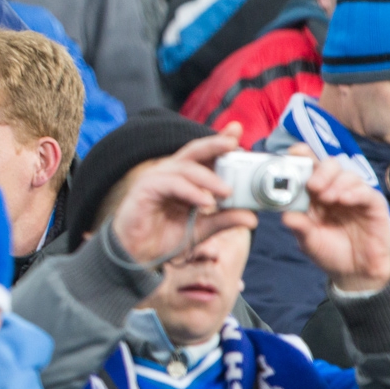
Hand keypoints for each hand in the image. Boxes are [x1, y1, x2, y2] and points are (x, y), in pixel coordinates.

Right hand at [111, 125, 257, 266]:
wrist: (137, 255)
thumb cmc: (163, 238)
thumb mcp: (202, 229)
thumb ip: (224, 220)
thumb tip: (252, 218)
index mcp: (183, 179)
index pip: (203, 156)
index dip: (219, 142)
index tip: (237, 133)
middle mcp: (169, 174)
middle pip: (193, 151)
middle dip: (215, 144)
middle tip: (234, 143)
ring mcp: (155, 179)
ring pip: (184, 167)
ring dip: (208, 178)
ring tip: (227, 192)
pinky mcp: (145, 189)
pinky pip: (171, 184)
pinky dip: (190, 191)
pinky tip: (204, 202)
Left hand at [281, 160, 389, 292]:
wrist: (355, 272)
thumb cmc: (330, 251)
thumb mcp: (309, 241)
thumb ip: (299, 228)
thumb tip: (286, 216)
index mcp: (315, 194)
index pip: (310, 167)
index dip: (302, 157)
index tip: (293, 154)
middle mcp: (334, 190)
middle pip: (329, 165)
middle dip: (319, 170)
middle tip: (312, 185)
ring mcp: (355, 196)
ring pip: (348, 175)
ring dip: (336, 182)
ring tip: (327, 198)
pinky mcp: (374, 206)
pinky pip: (367, 192)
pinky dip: (355, 192)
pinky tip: (344, 200)